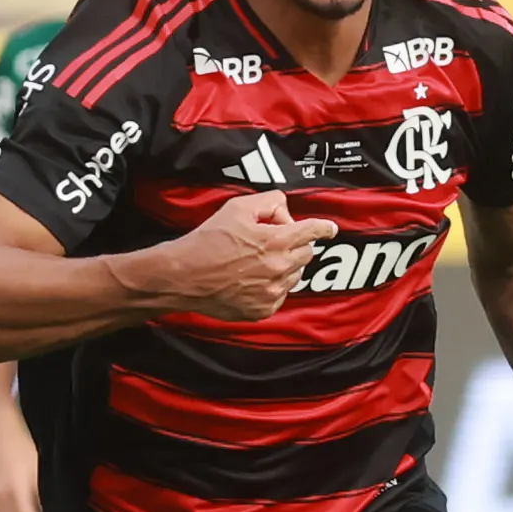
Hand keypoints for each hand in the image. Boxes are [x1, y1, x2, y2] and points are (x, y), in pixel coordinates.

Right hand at [144, 192, 335, 322]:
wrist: (183, 276)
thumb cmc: (206, 241)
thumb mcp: (236, 208)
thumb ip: (268, 202)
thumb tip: (283, 208)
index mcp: (276, 241)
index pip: (312, 231)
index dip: (323, 228)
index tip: (329, 228)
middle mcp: (278, 268)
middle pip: (306, 254)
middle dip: (296, 245)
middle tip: (273, 241)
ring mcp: (272, 292)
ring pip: (295, 275)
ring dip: (284, 266)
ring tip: (257, 261)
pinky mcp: (262, 309)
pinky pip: (280, 295)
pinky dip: (272, 286)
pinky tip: (251, 279)